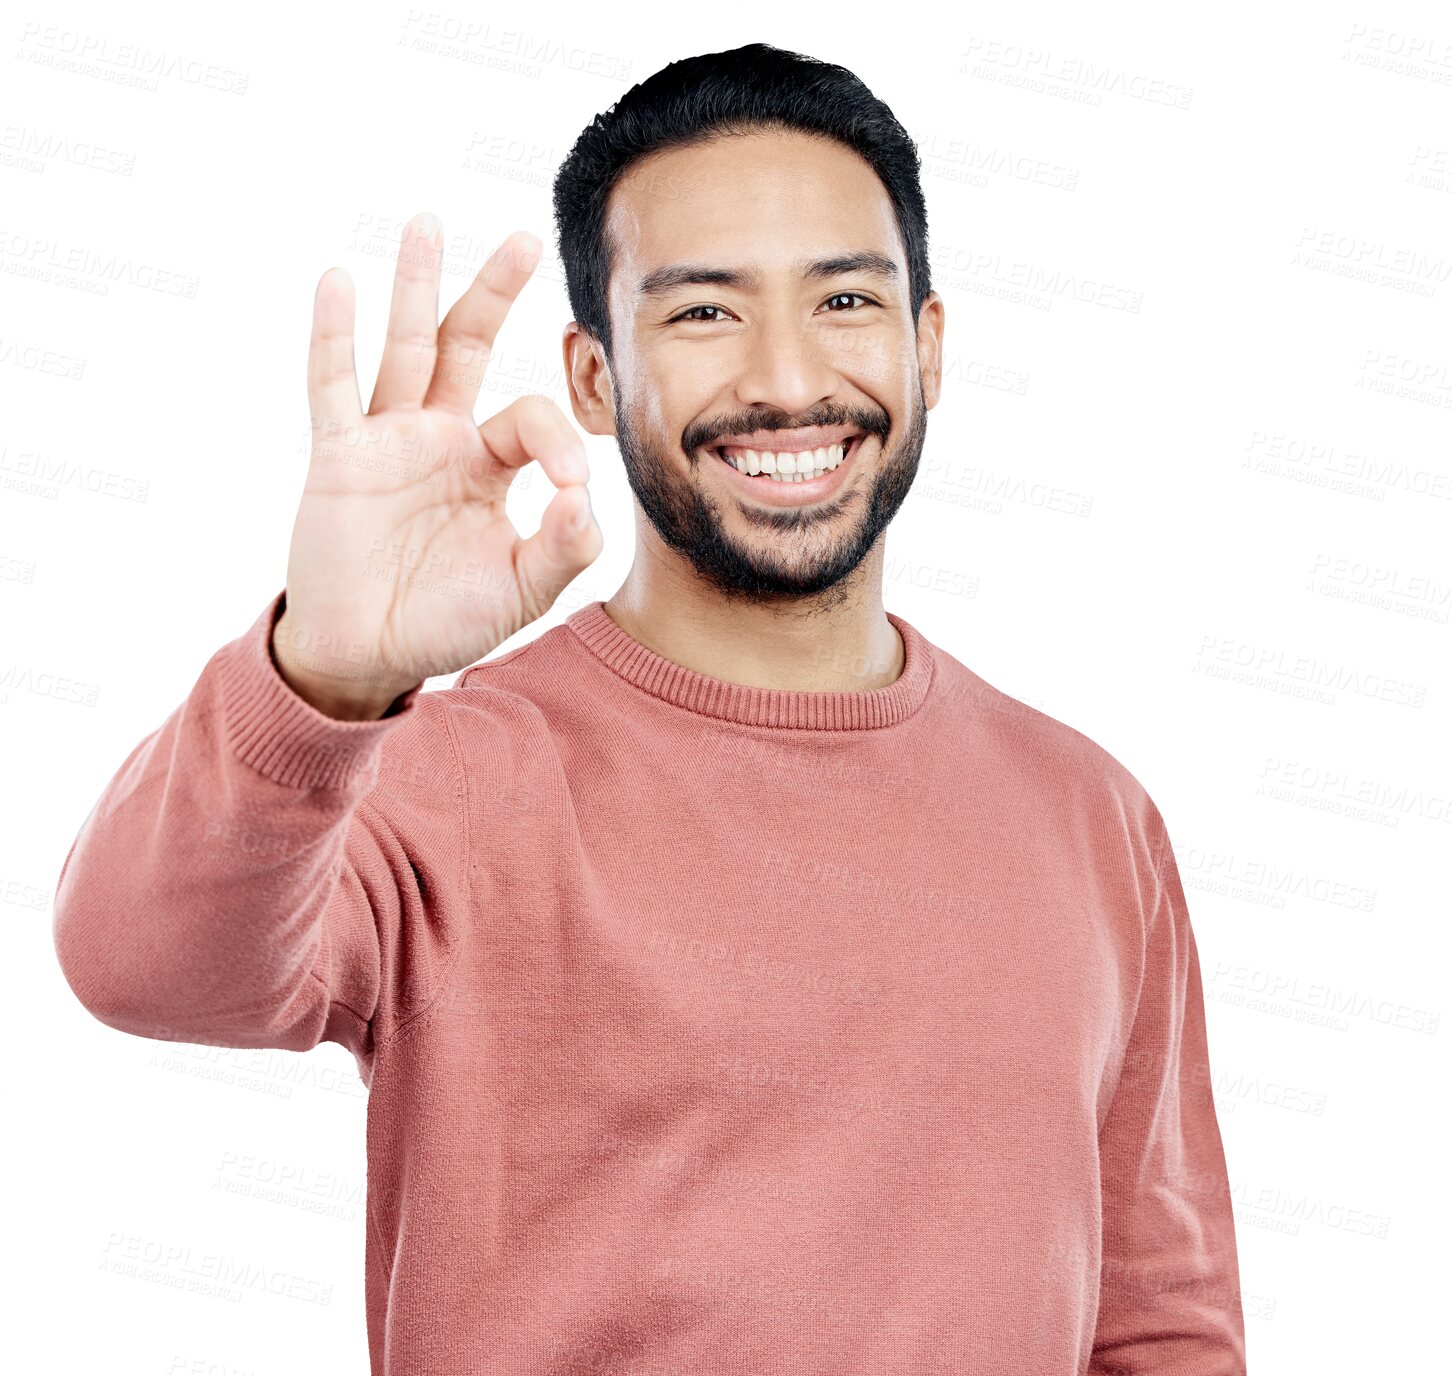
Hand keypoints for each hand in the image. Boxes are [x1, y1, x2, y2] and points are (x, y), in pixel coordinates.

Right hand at [273, 213, 601, 718]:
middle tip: (524, 239)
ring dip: (415, 287)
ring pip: (404, 349)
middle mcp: (440, 439)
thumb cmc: (446, 622)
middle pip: (468, 347)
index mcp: (489, 466)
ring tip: (426, 223)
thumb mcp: (522, 591)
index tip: (569, 483)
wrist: (369, 655)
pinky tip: (338, 282)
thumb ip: (564, 549)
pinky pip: (333, 388)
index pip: (530, 418)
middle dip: (493, 293)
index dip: (556, 437)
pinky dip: (333, 337)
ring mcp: (387, 442)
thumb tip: (588, 496)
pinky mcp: (339, 458)